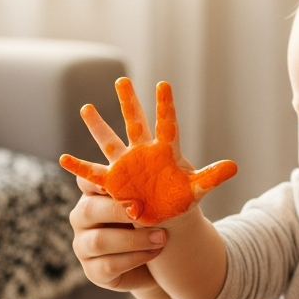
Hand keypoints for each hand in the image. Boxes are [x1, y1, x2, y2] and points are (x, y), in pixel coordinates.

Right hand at [62, 78, 236, 226]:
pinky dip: (79, 168)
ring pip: (110, 143)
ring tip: (87, 107)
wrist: (165, 218)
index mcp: (165, 152)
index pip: (167, 125)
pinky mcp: (114, 184)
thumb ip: (211, 177)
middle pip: (135, 124)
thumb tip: (234, 166)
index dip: (165, 106)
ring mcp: (126, 167)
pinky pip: (93, 175)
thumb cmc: (180, 201)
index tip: (164, 84)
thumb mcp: (196, 190)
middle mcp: (143, 154)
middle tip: (123, 80)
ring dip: (99, 127)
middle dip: (129, 103)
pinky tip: (63, 159)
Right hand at [68, 175, 165, 292]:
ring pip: (99, 241)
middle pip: (89, 210)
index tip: (112, 178)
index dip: (94, 179)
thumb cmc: (155, 222)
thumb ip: (150, 184)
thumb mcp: (154, 201)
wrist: (159, 262)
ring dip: (133, 239)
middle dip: (118, 211)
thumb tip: (168, 157)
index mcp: (93, 194)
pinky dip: (134, 259)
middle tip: (145, 212)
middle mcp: (82, 218)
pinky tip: (154, 253)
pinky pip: (108, 265)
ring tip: (161, 238)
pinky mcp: (93, 271)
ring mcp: (83, 246)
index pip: (86, 181)